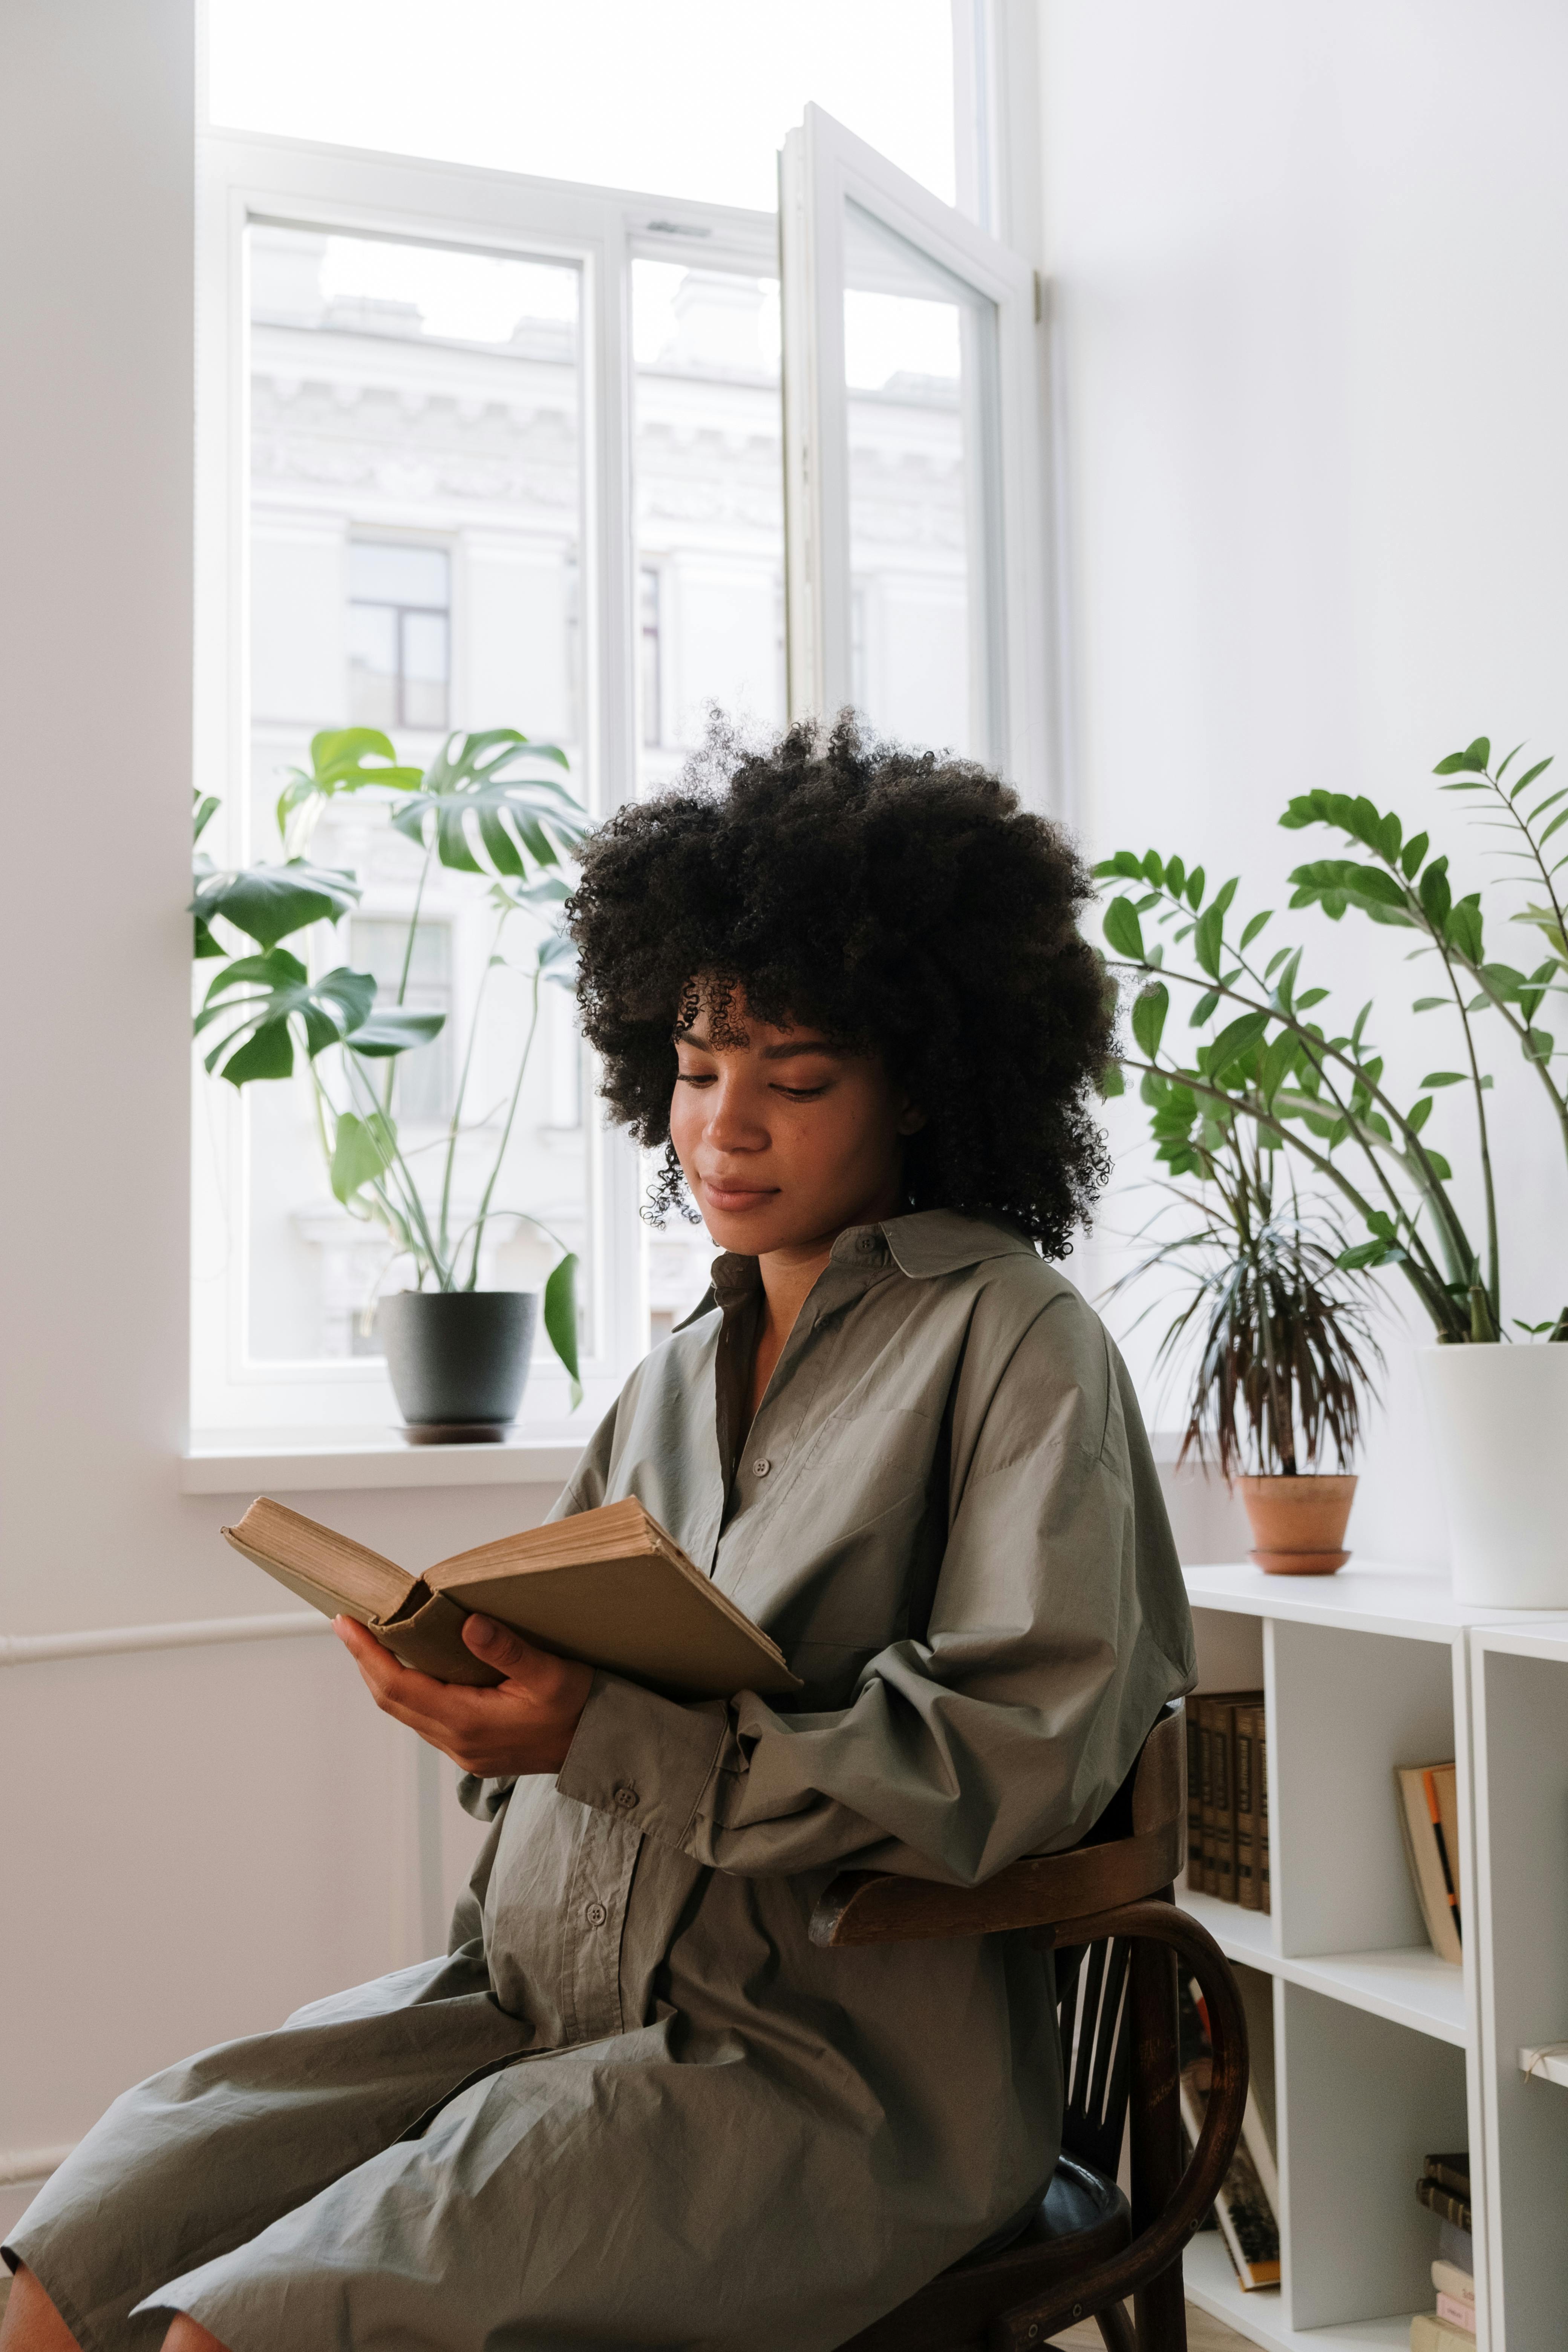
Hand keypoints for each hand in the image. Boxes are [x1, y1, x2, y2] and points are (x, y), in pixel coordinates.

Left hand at [333, 1614, 592, 1778]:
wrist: (602, 1750)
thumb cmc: (582, 1709)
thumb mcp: (553, 1674)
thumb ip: (509, 1650)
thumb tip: (469, 1624)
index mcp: (469, 1723)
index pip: (397, 1687)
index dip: (366, 1654)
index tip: (345, 1623)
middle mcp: (458, 1742)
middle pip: (392, 1700)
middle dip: (366, 1661)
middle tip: (349, 1624)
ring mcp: (463, 1750)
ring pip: (406, 1711)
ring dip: (385, 1676)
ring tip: (373, 1640)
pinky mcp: (472, 1749)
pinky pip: (425, 1718)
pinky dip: (408, 1689)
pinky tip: (413, 1667)